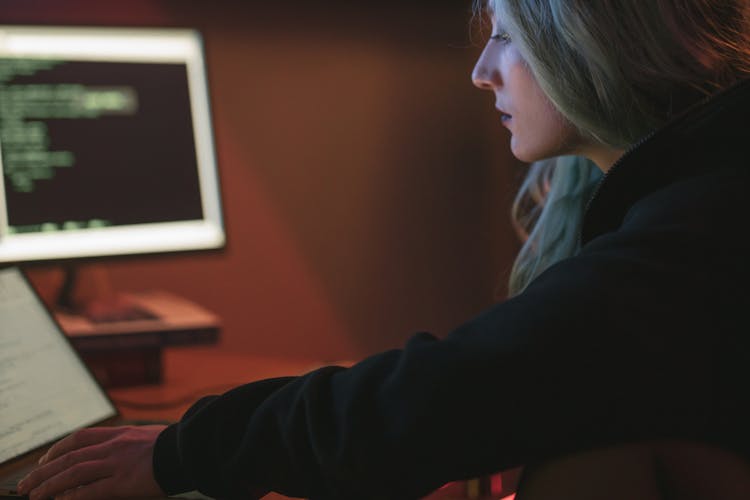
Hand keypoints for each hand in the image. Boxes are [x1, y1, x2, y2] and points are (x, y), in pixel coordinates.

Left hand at [17, 425, 166, 499]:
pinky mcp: (122, 482)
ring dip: (50, 484)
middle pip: (69, 456)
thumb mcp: (151, 436)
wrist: (191, 450)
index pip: (80, 437)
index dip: (58, 448)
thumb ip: (133, 443)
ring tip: (34, 494)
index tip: (46, 459)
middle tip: (28, 482)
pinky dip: (73, 496)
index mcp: (121, 433)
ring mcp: (117, 463)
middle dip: (44, 470)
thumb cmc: (178, 446)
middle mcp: (114, 446)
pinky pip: (91, 491)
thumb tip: (126, 452)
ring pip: (73, 472)